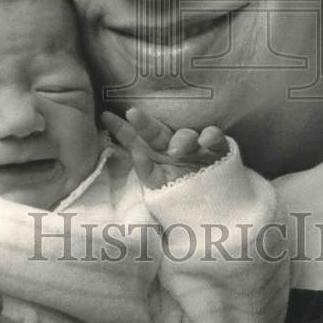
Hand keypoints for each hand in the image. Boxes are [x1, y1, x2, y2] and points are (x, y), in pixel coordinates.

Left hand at [101, 106, 229, 188]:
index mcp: (155, 155)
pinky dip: (210, 135)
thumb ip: (147, 172)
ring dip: (181, 139)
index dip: (121, 129)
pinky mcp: (217, 150)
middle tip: (132, 114)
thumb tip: (137, 155)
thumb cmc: (183, 196)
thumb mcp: (161, 188)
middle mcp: (172, 147)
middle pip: (157, 132)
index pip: (136, 141)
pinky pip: (214, 137)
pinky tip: (205, 140)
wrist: (215, 209)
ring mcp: (195, 147)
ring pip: (186, 134)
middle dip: (144, 123)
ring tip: (176, 151)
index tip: (104, 116)